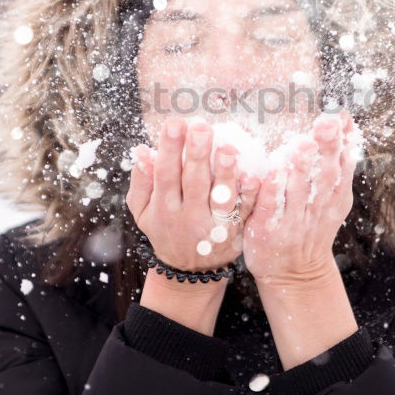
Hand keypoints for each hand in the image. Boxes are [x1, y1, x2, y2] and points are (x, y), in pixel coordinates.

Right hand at [126, 116, 260, 272]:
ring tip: (227, 148)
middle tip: (201, 127)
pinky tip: (253, 176)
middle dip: (197, 153)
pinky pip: (244, 212)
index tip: (175, 123)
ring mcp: (213, 225)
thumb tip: (141, 151)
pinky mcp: (236, 231)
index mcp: (164, 207)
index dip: (170, 149)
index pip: (166, 174)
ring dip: (225, 173)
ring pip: (220, 197)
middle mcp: (188, 216)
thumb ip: (141, 182)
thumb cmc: (164, 229)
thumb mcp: (143, 211)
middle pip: (193, 181)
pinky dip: (249, 196)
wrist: (188, 271)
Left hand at [242, 110, 358, 286]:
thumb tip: (346, 123)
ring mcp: (294, 220)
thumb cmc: (310, 225)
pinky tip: (273, 173)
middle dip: (326, 149)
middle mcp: (318, 208)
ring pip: (299, 191)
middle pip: (325, 176)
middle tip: (325, 123)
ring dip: (301, 168)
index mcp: (334, 197)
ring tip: (302, 144)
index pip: (343, 165)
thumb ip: (338, 163)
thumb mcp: (332, 197)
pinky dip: (273, 192)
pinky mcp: (269, 230)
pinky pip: (272, 209)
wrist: (295, 274)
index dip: (343, 141)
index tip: (341, 117)